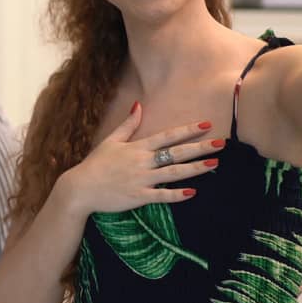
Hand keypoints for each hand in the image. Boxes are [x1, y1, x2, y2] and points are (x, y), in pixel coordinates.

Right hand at [55, 102, 220, 216]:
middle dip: (200, 148)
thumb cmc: (95, 164)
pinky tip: (192, 193)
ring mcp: (141, 180)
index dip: (188, 130)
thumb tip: (139, 105)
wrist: (80, 188)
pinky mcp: (138, 197)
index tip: (207, 124)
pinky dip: (176, 195)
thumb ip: (128, 124)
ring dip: (195, 169)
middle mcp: (142, 162)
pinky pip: (160, 196)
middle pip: (176, 153)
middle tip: (221, 143)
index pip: (167, 136)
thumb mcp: (111, 141)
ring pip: (173, 173)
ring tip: (214, 165)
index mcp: (137, 147)